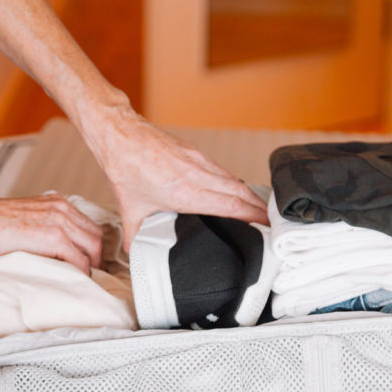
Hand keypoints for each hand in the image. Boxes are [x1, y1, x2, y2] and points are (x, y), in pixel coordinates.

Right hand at [0, 192, 102, 272]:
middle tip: (93, 274)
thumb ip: (46, 228)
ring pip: (93, 248)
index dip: (92, 246)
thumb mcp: (28, 219)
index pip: (88, 225)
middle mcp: (63, 209)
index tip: (91, 261)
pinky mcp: (54, 238)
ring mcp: (60, 222)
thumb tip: (56, 251)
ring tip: (87, 280)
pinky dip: (82, 272)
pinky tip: (77, 280)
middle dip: (98, 257)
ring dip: (93, 266)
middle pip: (96, 236)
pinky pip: (79, 259)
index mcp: (58, 203)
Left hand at [89, 109, 268, 250]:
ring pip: (235, 180)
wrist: (119, 133)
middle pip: (242, 193)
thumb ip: (136, 237)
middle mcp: (198, 175)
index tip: (268, 228)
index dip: (254, 217)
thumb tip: (136, 257)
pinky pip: (223, 172)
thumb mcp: (130, 210)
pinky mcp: (196, 152)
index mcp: (186, 192)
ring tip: (260, 211)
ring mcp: (200, 161)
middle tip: (272, 225)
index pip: (232, 206)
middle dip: (260, 210)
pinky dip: (235, 184)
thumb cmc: (124, 168)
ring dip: (250, 196)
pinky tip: (236, 193)